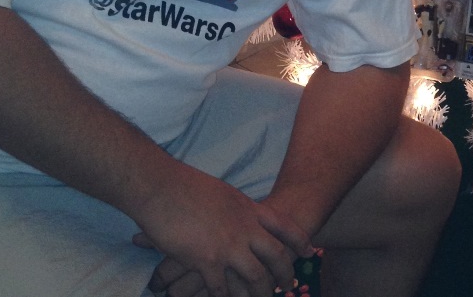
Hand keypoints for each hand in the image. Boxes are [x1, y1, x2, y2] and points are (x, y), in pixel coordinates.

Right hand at [132, 169, 312, 296]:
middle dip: (284, 274)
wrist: (162, 187)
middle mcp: (244, 227)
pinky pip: (223, 288)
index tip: (309, 252)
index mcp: (248, 208)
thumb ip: (236, 210)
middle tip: (287, 286)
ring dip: (260, 292)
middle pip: (276, 255)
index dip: (299, 240)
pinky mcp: (207, 260)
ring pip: (255, 277)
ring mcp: (228, 245)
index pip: (283, 225)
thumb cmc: (186, 187)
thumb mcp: (223, 194)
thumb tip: (242, 218)